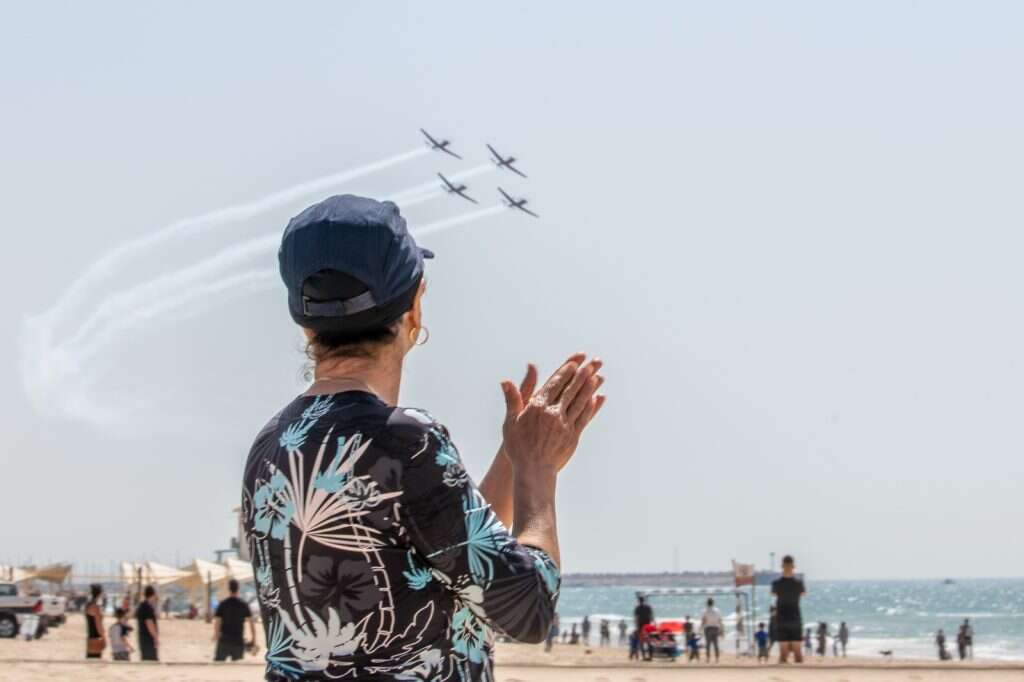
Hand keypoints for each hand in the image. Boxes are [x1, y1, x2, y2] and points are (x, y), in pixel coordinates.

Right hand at [501, 353, 605, 473]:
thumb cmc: (518, 447)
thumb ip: (512, 399)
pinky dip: (591, 407)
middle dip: (583, 375)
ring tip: (597, 376)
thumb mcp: (510, 422)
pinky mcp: (573, 436)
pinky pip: (584, 417)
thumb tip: (506, 381)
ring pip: (580, 401)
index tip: (575, 362)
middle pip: (571, 389)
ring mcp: (565, 424)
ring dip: (590, 388)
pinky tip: (596, 399)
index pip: (555, 384)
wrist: (533, 471)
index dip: (566, 372)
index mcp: (538, 407)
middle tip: (593, 363)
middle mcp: (554, 413)